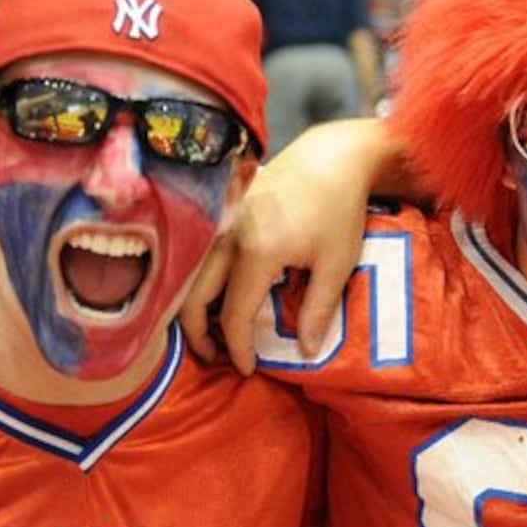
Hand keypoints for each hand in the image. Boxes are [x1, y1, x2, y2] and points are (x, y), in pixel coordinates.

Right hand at [178, 120, 390, 373]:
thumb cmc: (339, 209)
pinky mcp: (220, 211)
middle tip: (217, 355)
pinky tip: (217, 295)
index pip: (232, 315)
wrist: (331, 157)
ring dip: (193, 307)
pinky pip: (197, 254)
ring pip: (187, 275)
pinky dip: (198, 281)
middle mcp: (226, 237)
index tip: (247, 368)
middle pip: (192, 298)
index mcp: (255, 253)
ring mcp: (219, 220)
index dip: (236, 348)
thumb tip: (305, 351)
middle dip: (198, 334)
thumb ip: (319, 309)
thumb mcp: (338, 262)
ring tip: (213, 330)